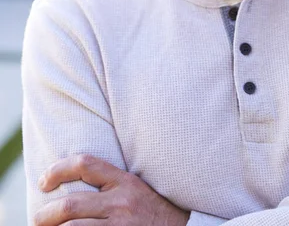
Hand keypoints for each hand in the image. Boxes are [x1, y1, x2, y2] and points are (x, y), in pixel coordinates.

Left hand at [35, 154, 189, 225]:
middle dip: (45, 215)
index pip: (85, 165)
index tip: (44, 182)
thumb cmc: (156, 212)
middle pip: (70, 205)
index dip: (58, 170)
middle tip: (37, 219)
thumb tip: (76, 185)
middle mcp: (121, 202)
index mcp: (125, 181)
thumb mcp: (136, 189)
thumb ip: (112, 184)